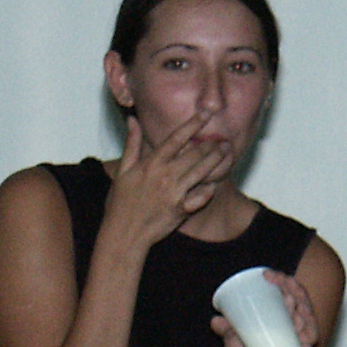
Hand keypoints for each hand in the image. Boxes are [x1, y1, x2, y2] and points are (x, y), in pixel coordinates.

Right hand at [106, 110, 233, 250]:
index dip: (193, 123)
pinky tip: (215, 183)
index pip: (177, 138)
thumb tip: (132, 119)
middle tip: (223, 138)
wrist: (123, 233)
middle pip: (195, 154)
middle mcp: (166, 176)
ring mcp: (175, 193)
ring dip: (216, 160)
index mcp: (152, 164)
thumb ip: (131, 144)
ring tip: (226, 152)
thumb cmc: (120, 202)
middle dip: (211, 144)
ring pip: (202, 172)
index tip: (206, 113)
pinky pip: (201, 197)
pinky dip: (209, 190)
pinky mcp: (181, 210)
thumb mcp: (123, 170)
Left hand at [212, 268, 319, 346]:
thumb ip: (227, 329)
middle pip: (305, 308)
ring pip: (310, 329)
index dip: (288, 283)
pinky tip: (304, 339)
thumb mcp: (234, 342)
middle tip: (278, 284)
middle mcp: (301, 336)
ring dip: (304, 313)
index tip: (269, 274)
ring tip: (290, 302)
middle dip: (295, 291)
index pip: (296, 299)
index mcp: (291, 325)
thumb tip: (215, 319)